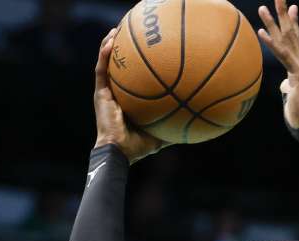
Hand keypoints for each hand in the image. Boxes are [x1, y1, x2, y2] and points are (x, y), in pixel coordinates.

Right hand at [93, 29, 167, 163]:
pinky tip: (110, 42)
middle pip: (119, 66)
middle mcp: (117, 93)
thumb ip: (177, 124)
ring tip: (117, 30)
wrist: (121, 152)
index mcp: (129, 100)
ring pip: (107, 63)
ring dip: (110, 45)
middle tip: (132, 32)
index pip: (134, 77)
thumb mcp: (164, 131)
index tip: (150, 50)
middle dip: (124, 49)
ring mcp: (107, 92)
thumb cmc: (140, 146)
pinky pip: (101, 70)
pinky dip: (104, 55)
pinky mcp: (100, 93)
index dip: (138, 64)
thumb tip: (198, 118)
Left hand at [257, 0, 298, 128]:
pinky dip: (271, 44)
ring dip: (273, 24)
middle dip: (283, 14)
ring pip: (285, 41)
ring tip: (262, 8)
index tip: (290, 7)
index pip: (296, 40)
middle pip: (292, 34)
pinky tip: (261, 32)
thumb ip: (289, 87)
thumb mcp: (293, 98)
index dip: (292, 23)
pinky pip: (282, 56)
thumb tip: (284, 86)